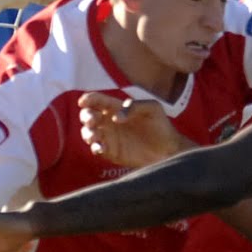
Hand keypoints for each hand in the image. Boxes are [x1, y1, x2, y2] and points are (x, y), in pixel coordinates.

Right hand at [79, 93, 194, 167]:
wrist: (168, 148)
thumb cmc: (160, 125)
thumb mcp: (152, 108)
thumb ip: (134, 106)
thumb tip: (115, 117)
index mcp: (116, 107)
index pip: (97, 100)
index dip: (88, 99)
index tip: (84, 101)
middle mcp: (109, 121)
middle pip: (88, 116)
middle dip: (86, 116)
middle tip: (93, 120)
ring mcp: (109, 137)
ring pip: (88, 133)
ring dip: (87, 134)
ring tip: (94, 136)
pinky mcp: (111, 152)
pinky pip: (97, 149)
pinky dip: (95, 148)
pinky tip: (101, 148)